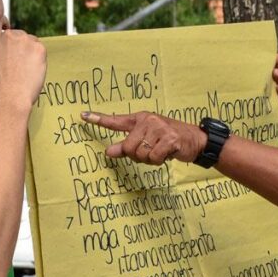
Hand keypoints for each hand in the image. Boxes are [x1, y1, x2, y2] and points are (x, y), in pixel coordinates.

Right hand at [0, 19, 46, 106]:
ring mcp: (24, 39)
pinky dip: (39, 58)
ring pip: (31, 41)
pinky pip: (41, 49)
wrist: (11, 97)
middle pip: (19, 34)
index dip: (3, 26)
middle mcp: (7, 34)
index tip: (7, 37)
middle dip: (20, 46)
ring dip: (30, 51)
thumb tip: (11, 40)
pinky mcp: (38, 47)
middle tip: (17, 65)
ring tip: (23, 70)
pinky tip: (31, 70)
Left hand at [81, 111, 205, 164]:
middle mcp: (148, 121)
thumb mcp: (146, 140)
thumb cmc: (167, 140)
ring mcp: (159, 128)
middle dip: (137, 155)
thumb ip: (126, 146)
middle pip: (128, 147)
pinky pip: (153, 158)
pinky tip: (167, 154)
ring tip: (160, 151)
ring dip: (149, 159)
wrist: (194, 140)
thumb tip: (108, 152)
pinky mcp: (169, 139)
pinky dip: (159, 161)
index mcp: (140, 119)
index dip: (99, 119)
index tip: (83, 115)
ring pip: (140, 154)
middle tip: (151, 151)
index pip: (116, 120)